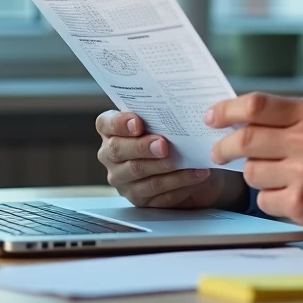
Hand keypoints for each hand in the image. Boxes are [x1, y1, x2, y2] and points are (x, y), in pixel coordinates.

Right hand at [96, 111, 246, 209]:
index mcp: (113, 131)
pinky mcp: (139, 199)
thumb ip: (164, 114)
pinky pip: (157, 193)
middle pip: (119, 150)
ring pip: (139, 172)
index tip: (137, 122)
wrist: (190, 168)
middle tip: (164, 144)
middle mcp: (111, 155)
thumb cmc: (174, 139)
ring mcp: (123, 179)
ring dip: (166, 167)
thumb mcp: (167, 124)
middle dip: (143, 147)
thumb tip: (181, 103)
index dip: (119, 123)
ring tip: (189, 160)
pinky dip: (179, 183)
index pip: (106, 124)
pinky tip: (196, 175)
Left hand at [205, 93, 302, 237]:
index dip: (226, 110)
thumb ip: (288, 119)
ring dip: (256, 176)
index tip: (211, 116)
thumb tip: (239, 119)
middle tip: (218, 152)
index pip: (256, 105)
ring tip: (279, 178)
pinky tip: (294, 197)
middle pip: (244, 139)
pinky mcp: (302, 202)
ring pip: (251, 172)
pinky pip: (265, 200)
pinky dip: (272, 200)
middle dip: (223, 147)